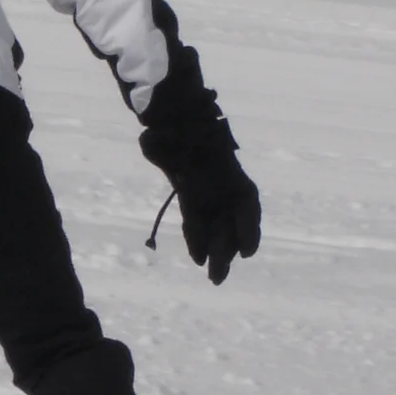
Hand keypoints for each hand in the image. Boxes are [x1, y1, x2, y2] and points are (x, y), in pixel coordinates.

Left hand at [140, 48, 260, 285]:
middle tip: (218, 277)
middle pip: (229, 222)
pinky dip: (199, 239)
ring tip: (214, 277)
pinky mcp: (194, 196)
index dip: (247, 229)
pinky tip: (198, 258)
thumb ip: (160, 141)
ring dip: (216, 251)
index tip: (247, 252)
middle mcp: (222, 183)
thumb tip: (148, 140)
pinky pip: (200, 221)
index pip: (244, 204)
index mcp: (226, 169)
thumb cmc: (172, 124)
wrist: (169, 117)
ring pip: (218, 226)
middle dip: (226, 250)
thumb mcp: (168, 132)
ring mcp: (210, 190)